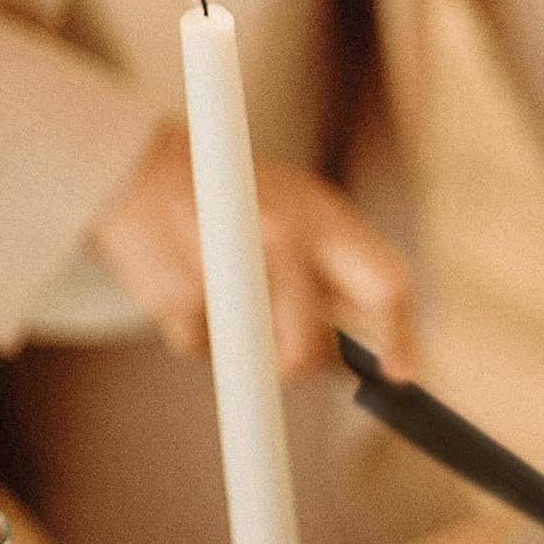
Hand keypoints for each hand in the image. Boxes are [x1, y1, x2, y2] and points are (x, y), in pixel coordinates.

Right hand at [90, 122, 417, 380]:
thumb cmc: (239, 198)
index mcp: (324, 215)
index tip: (403, 376)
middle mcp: (282, 239)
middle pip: (314, 347)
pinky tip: (192, 283)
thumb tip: (380, 351)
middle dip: (307, 365)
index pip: (386, 285)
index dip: (400, 338)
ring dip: (248, 344)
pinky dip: (201, 332)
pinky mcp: (178, 299)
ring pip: (258, 358)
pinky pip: (204, 350)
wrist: (140, 167)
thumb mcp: (303, 211)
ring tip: (231, 291)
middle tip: (296, 357)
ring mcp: (229, 272)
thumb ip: (340, 272)